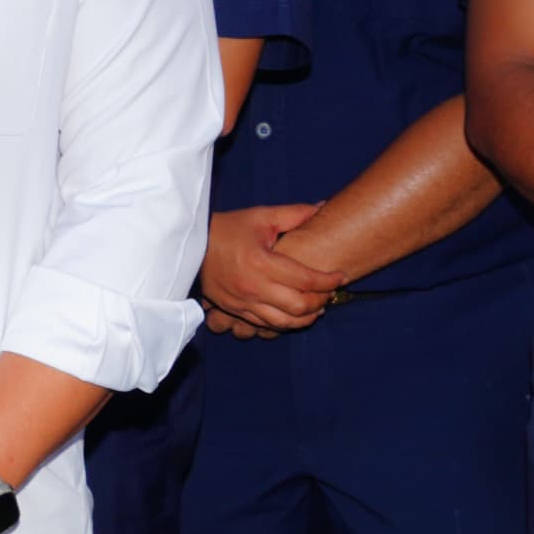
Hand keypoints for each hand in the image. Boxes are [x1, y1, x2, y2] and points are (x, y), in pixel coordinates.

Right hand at [200, 203, 345, 336]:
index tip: (341, 276)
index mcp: (261, 263)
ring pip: (285, 322)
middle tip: (330, 292)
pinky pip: (266, 326)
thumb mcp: (261, 216)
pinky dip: (286, 323)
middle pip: (299, 306)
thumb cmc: (228, 228)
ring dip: (307, 317)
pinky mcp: (235, 311)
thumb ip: (294, 214)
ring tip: (317, 307)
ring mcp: (243, 303)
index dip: (329, 280)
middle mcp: (253, 287)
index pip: (306, 279)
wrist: (191, 245)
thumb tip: (322, 207)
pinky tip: (294, 314)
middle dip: (321, 301)